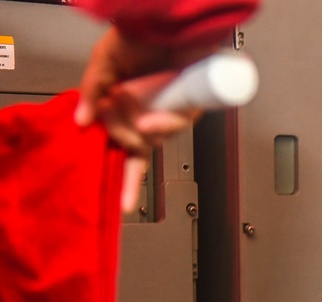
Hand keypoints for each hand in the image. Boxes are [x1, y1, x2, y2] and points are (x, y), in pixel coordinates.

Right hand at [74, 26, 213, 211]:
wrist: (171, 23)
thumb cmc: (140, 36)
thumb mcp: (104, 63)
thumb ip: (90, 92)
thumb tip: (81, 121)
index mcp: (126, 109)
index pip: (127, 151)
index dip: (128, 181)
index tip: (125, 206)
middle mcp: (150, 114)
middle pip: (140, 149)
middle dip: (128, 139)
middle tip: (118, 117)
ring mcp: (170, 113)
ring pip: (157, 141)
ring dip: (144, 130)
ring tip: (133, 106)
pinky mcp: (189, 107)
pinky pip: (176, 128)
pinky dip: (163, 125)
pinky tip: (151, 118)